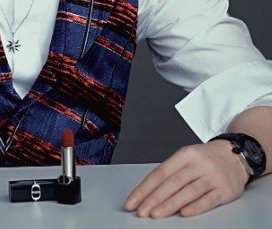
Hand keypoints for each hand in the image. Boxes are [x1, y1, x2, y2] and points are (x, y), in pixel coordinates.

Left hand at [124, 140, 249, 218]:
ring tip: (155, 214)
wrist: (236, 155)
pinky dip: (195, 207)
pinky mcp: (226, 190)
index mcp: (185, 154)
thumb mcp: (187, 157)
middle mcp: (199, 164)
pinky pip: (208, 199)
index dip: (145, 188)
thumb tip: (149, 192)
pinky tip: (183, 214)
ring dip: (170, 204)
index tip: (133, 201)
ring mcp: (213, 176)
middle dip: (154, 198)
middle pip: (172, 182)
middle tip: (141, 211)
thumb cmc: (206, 159)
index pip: (161, 172)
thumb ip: (172, 172)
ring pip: (188, 191)